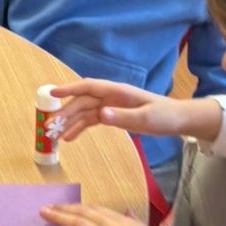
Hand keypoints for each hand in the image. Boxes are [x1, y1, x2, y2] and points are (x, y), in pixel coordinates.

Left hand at [41, 203, 205, 225]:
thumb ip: (133, 221)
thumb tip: (127, 211)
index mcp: (124, 221)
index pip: (96, 209)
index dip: (78, 207)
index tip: (65, 206)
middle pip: (84, 213)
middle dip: (64, 209)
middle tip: (46, 206)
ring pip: (79, 225)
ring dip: (59, 218)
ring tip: (44, 215)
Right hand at [50, 80, 220, 146]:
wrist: (177, 120)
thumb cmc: (164, 116)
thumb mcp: (146, 119)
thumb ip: (123, 117)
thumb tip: (101, 114)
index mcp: (117, 92)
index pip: (89, 87)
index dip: (69, 89)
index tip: (52, 93)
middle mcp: (111, 96)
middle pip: (82, 102)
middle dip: (64, 113)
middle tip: (48, 127)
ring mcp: (111, 106)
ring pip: (84, 112)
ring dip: (69, 122)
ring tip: (54, 136)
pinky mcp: (113, 115)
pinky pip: (92, 120)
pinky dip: (80, 128)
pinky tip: (69, 138)